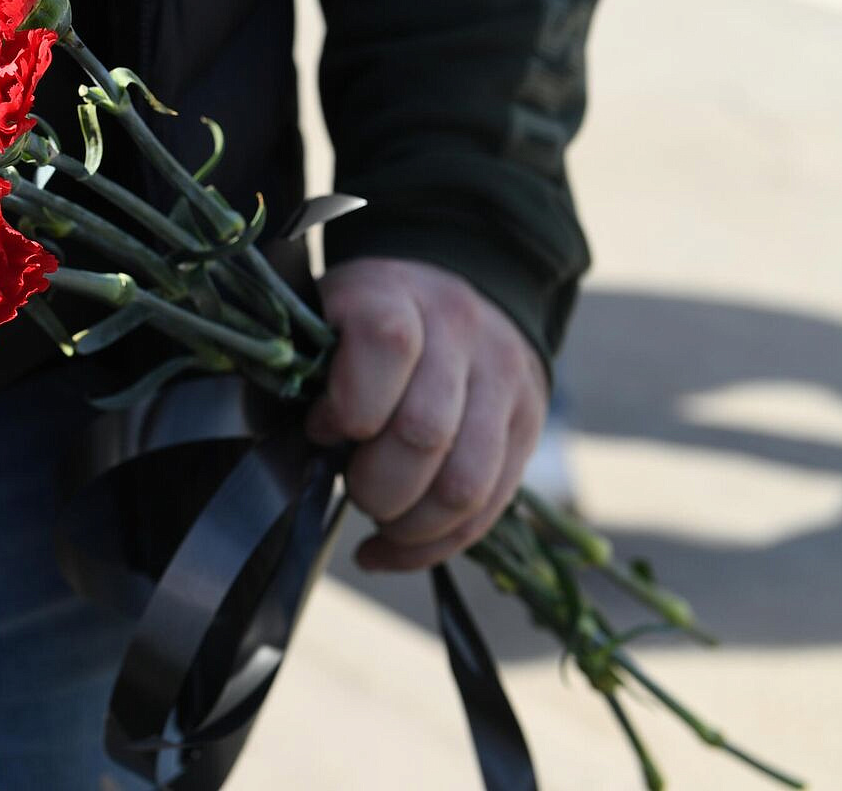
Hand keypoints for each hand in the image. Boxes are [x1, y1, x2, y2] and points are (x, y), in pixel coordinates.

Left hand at [305, 257, 546, 570]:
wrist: (455, 296)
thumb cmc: (363, 323)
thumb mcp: (324, 319)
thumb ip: (312, 372)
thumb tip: (321, 442)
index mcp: (397, 294)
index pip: (387, 346)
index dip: (349, 405)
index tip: (323, 427)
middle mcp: (461, 331)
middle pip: (426, 433)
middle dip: (375, 484)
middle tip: (353, 486)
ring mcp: (505, 380)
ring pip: (465, 484)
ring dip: (409, 524)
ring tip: (379, 518)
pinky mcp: (529, 426)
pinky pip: (488, 508)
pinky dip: (433, 544)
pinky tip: (390, 546)